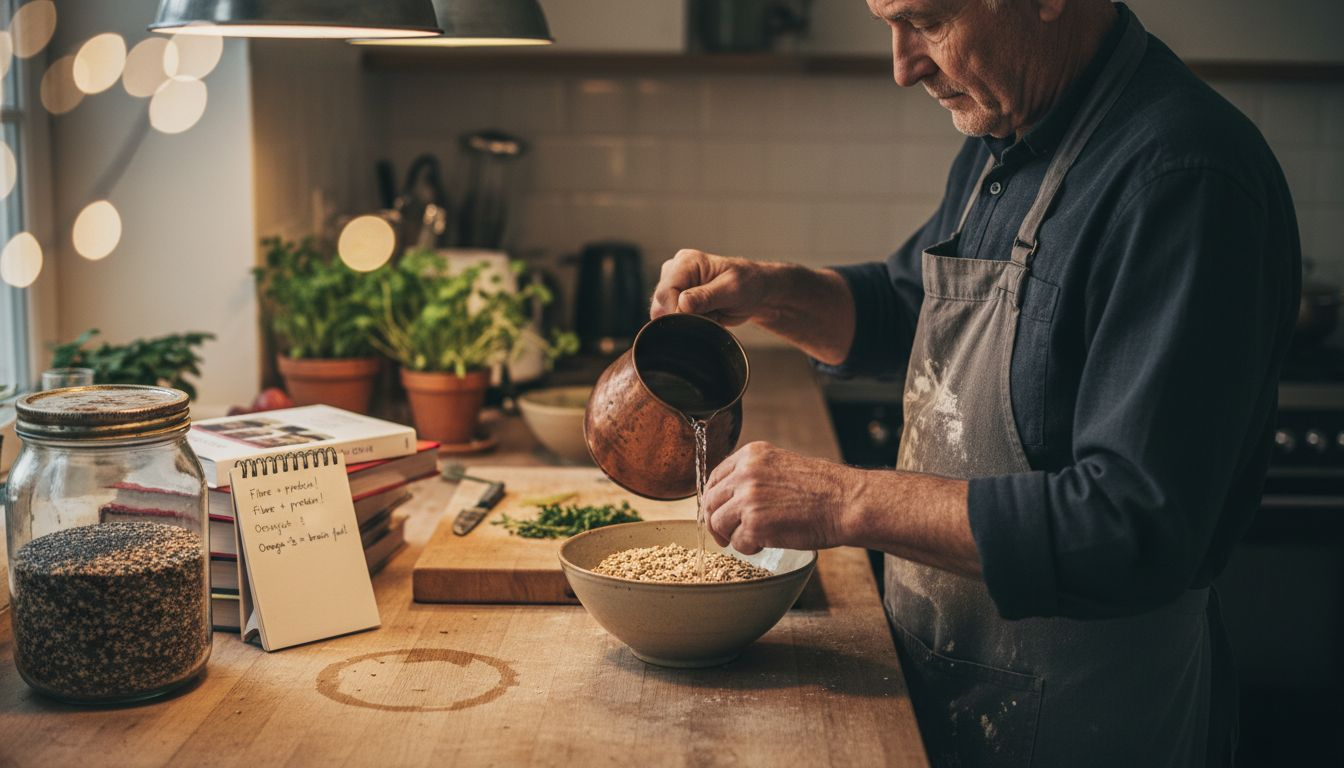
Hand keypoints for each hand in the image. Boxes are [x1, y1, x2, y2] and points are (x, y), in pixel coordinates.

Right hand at [650, 249, 767, 325]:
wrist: (754, 292)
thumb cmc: (747, 284)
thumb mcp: (732, 289)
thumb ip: (706, 296)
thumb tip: (682, 303)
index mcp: (686, 261)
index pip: (666, 290)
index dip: (676, 311)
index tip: (698, 319)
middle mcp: (674, 271)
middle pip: (660, 304)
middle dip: (684, 317)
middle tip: (711, 314)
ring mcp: (673, 287)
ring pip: (663, 315)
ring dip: (688, 322)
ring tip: (710, 314)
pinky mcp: (675, 301)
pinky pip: (672, 321)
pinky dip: (689, 325)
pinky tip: (705, 317)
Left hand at [700, 441, 852, 554]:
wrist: (845, 503)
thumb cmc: (822, 489)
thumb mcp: (782, 466)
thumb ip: (754, 475)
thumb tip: (730, 495)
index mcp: (752, 455)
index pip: (715, 477)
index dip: (714, 498)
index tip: (718, 511)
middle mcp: (745, 473)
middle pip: (710, 500)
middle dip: (715, 521)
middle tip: (724, 535)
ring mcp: (747, 498)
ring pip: (717, 522)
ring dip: (732, 535)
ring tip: (754, 538)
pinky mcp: (754, 524)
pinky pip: (737, 542)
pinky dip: (749, 547)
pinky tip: (767, 542)